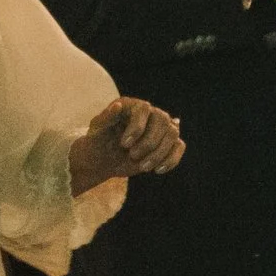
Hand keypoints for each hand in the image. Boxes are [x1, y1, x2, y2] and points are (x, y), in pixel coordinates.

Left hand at [70, 97, 185, 193]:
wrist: (104, 159)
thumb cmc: (98, 141)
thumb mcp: (96, 130)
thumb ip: (106, 117)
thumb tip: (117, 105)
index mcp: (134, 106)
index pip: (145, 109)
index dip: (137, 127)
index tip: (124, 145)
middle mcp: (151, 113)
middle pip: (163, 121)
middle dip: (149, 142)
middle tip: (132, 156)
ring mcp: (162, 128)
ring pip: (173, 134)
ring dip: (159, 153)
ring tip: (143, 167)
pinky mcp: (168, 143)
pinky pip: (179, 147)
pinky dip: (171, 159)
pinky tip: (157, 170)